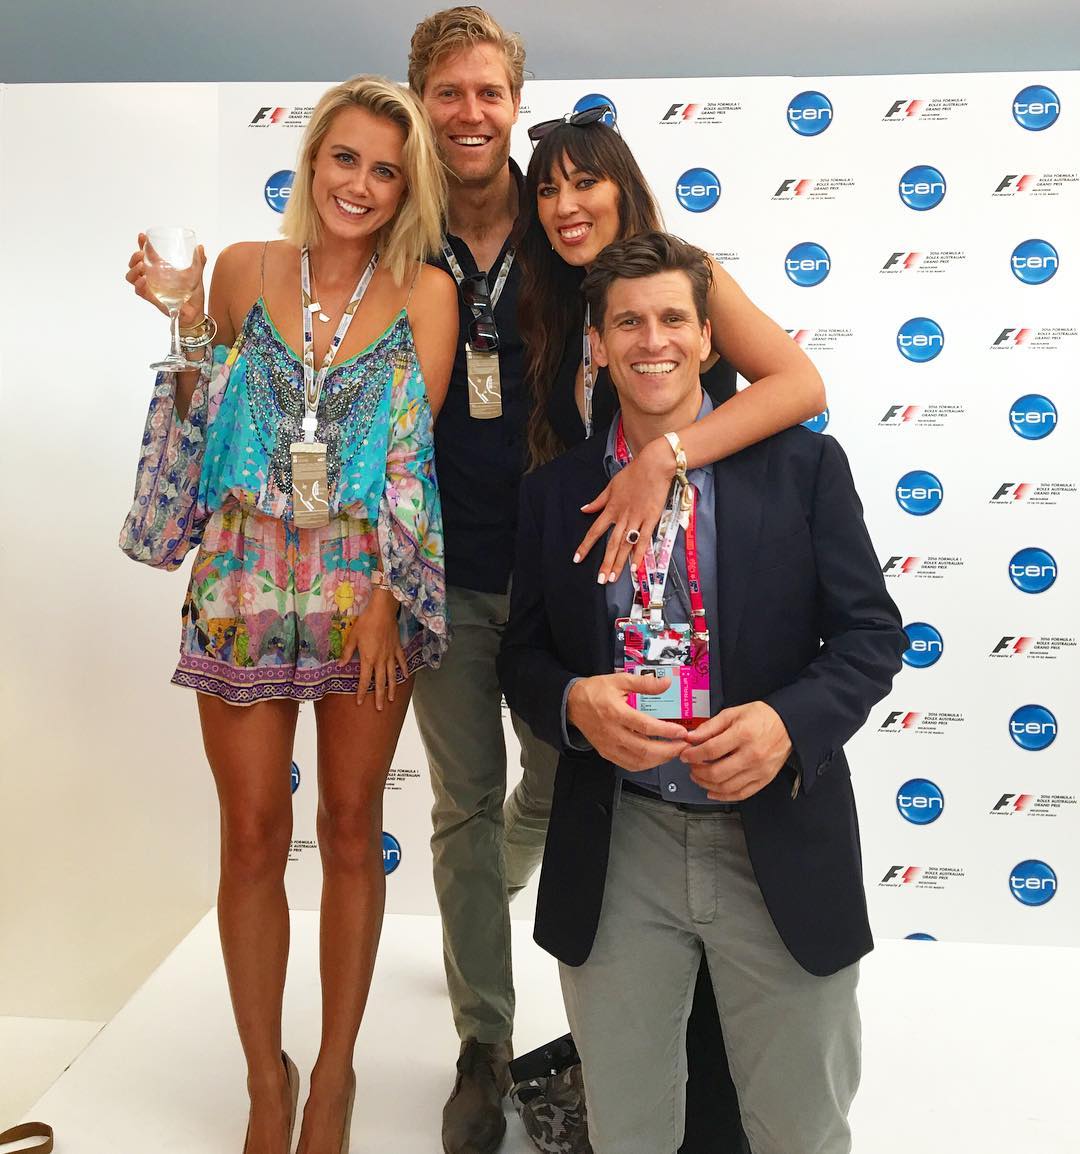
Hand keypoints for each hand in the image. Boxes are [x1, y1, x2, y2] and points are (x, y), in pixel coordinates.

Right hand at [126, 232, 206, 327]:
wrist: (196, 313)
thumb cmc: (193, 295)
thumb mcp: (196, 276)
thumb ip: (199, 262)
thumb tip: (200, 248)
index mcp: (161, 270)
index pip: (147, 255)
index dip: (142, 245)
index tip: (143, 236)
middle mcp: (153, 278)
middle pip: (134, 264)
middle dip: (134, 257)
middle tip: (141, 253)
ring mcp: (151, 288)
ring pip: (132, 277)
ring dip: (133, 269)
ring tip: (141, 265)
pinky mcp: (153, 299)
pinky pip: (140, 292)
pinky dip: (138, 285)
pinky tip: (142, 280)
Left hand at [339, 590, 407, 709]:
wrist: (382, 611)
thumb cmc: (365, 623)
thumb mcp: (352, 637)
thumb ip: (347, 653)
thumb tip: (340, 665)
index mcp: (368, 659)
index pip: (363, 680)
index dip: (361, 692)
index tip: (359, 702)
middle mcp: (380, 660)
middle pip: (380, 682)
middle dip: (378, 696)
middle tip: (379, 708)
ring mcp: (390, 655)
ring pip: (392, 675)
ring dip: (392, 688)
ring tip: (391, 699)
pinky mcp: (397, 648)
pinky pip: (401, 661)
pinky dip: (404, 670)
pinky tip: (405, 677)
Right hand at [567, 672, 688, 770]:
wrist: (572, 704)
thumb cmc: (595, 691)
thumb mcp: (619, 680)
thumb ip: (644, 683)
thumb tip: (666, 683)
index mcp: (615, 713)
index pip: (645, 727)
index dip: (665, 731)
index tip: (681, 732)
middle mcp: (612, 733)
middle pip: (644, 750)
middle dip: (668, 751)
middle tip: (683, 746)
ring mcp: (609, 746)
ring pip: (638, 761)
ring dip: (660, 760)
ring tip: (673, 751)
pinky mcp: (607, 753)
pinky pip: (629, 765)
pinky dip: (646, 764)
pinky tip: (656, 758)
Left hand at [574, 437, 674, 582]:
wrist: (654, 465)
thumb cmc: (633, 473)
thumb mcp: (611, 486)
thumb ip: (598, 501)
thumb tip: (584, 509)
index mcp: (611, 509)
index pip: (595, 531)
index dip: (585, 546)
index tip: (577, 558)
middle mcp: (622, 517)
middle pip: (611, 544)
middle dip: (605, 563)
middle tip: (600, 580)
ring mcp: (637, 519)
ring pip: (625, 545)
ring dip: (619, 563)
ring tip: (614, 578)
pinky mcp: (652, 519)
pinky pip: (644, 540)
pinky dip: (639, 554)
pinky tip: (635, 567)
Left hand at [680, 701, 792, 800]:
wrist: (788, 725)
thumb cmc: (761, 717)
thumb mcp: (733, 713)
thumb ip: (710, 726)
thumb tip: (691, 738)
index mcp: (743, 735)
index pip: (710, 750)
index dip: (693, 754)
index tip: (685, 754)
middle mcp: (752, 755)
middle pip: (716, 772)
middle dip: (697, 771)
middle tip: (690, 766)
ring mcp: (759, 770)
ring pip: (726, 787)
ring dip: (706, 784)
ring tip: (698, 776)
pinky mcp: (764, 779)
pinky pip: (741, 794)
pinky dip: (724, 796)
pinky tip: (712, 791)